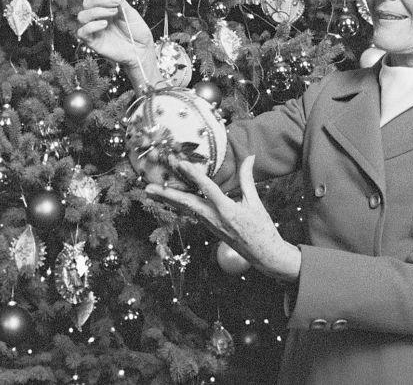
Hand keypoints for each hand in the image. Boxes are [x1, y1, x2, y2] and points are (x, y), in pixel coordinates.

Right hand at [76, 0, 156, 71]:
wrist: (142, 50)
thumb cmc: (137, 32)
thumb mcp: (131, 13)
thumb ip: (121, 1)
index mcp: (105, 7)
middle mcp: (97, 17)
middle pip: (87, 2)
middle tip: (117, 3)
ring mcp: (94, 29)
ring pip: (82, 16)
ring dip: (96, 11)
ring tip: (113, 13)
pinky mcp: (93, 42)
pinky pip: (82, 32)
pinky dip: (91, 26)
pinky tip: (105, 24)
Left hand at [145, 156, 300, 282]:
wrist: (264, 255)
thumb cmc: (262, 229)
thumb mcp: (255, 202)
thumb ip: (247, 179)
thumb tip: (250, 157)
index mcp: (227, 210)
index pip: (208, 189)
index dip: (194, 175)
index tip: (181, 163)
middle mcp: (214, 218)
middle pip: (186, 204)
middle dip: (166, 195)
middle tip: (148, 187)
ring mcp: (209, 225)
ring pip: (185, 209)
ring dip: (167, 200)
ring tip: (150, 192)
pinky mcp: (209, 228)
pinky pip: (191, 214)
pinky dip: (179, 205)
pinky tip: (169, 200)